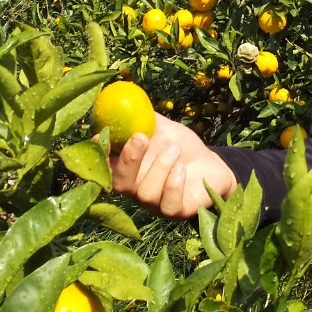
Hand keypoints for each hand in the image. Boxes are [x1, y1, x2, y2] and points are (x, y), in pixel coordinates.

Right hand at [108, 113, 236, 218]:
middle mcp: (136, 189)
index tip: (101, 137)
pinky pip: (168, 205)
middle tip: (141, 137)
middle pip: (120, 183)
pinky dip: (173, 185)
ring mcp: (155, 203)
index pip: (105, 166)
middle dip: (129, 160)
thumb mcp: (161, 128)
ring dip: (160, 166)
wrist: (211, 163)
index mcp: (127, 168)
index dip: (100, 155)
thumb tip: (122, 100)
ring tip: (175, 148)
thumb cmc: (180, 145)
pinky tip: (181, 169)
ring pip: (146, 192)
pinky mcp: (176, 211)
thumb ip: (141, 118)